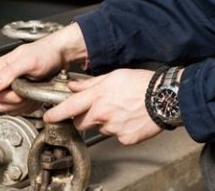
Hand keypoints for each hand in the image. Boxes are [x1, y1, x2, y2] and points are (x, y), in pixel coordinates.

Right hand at [0, 23, 86, 115]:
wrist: (60, 54)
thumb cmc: (46, 53)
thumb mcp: (29, 61)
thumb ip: (10, 72)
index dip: (12, 96)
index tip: (24, 90)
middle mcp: (3, 77)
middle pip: (2, 103)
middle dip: (19, 101)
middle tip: (31, 91)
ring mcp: (10, 86)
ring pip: (9, 108)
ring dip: (24, 105)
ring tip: (34, 92)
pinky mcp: (19, 92)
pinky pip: (18, 108)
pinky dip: (28, 106)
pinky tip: (35, 96)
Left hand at [44, 69, 161, 145]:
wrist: (165, 97)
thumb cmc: (142, 83)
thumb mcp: (114, 76)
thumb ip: (91, 82)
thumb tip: (75, 85)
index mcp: (98, 96)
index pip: (69, 107)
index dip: (55, 113)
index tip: (49, 117)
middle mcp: (102, 114)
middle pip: (81, 122)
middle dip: (85, 117)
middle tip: (98, 109)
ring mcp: (112, 128)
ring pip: (100, 128)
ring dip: (105, 122)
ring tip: (120, 110)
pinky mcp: (124, 138)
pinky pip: (116, 136)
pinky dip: (120, 129)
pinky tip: (129, 118)